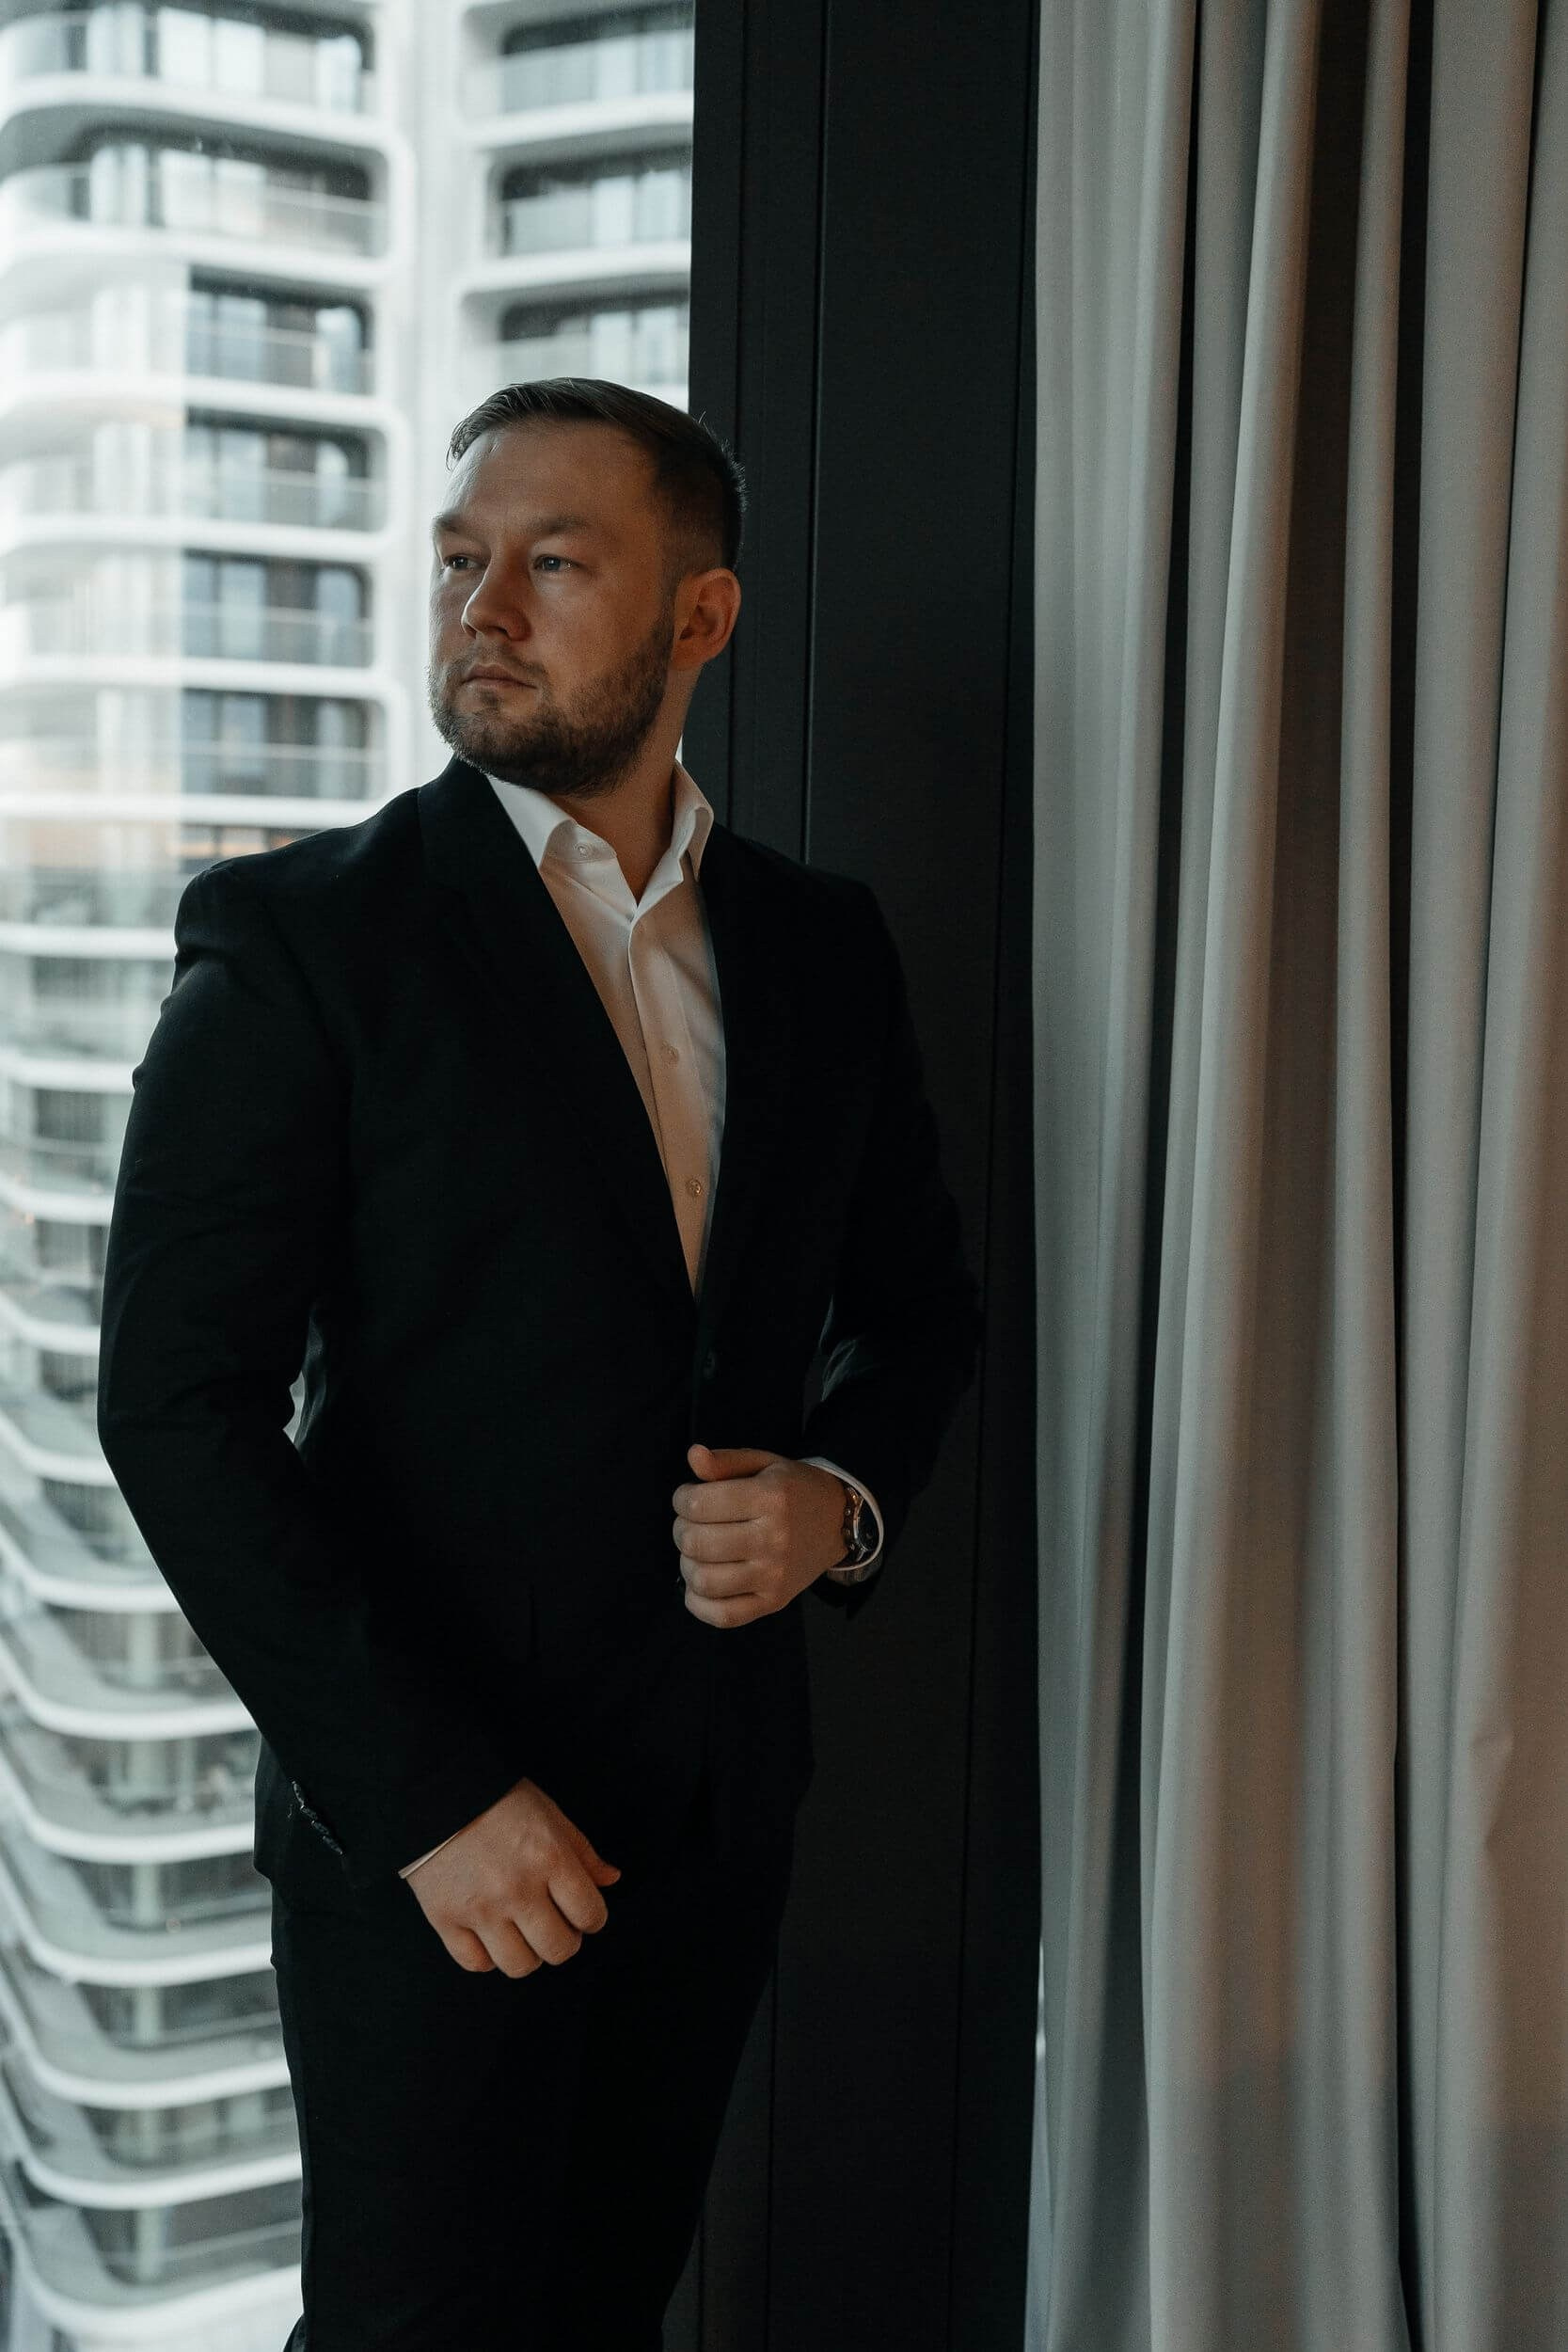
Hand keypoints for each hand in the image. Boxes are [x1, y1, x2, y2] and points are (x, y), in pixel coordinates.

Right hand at [405, 1776, 620, 1975]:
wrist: (437, 1793)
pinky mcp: (444, 1919)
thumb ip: (583, 1852)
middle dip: (565, 1940)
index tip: (583, 1913)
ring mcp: (479, 1908)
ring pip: (519, 1965)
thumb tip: (611, 1880)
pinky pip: (475, 1963)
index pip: (590, 1914)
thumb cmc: (499, 1801)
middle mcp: (517, 1889)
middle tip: (555, 1924)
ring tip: (524, 1932)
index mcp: (548, 1858)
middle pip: (558, 1949)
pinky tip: (491, 1935)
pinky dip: (487, 1956)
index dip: (592, 1918)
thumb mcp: (550, 1814)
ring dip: (529, 1954)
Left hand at [671, 1444, 846, 1627]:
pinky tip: (699, 1584)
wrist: (838, 1523)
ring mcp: (774, 1575)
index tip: (688, 1498)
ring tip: (697, 1552)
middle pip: (696, 1542)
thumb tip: (693, 1455)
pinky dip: (699, 1603)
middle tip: (692, 1524)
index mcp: (770, 1498)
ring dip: (687, 1564)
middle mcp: (773, 1539)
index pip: (698, 1504)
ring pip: (703, 1580)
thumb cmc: (794, 1490)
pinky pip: (723, 1616)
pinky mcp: (774, 1602)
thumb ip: (726, 1461)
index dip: (681, 1499)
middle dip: (681, 1530)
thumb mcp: (764, 1464)